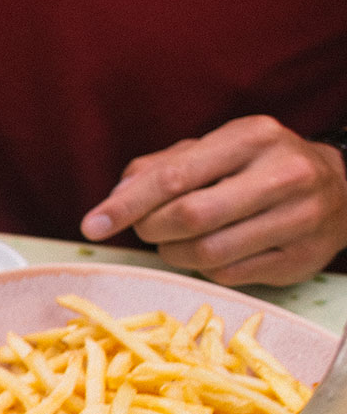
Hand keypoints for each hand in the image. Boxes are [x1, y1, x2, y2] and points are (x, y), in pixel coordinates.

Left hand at [82, 115, 346, 285]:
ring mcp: (300, 219)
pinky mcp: (302, 258)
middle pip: (190, 217)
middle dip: (151, 229)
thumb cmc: (258, 166)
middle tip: (145, 230)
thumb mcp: (213, 149)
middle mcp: (284, 175)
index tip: (92, 226)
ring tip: (174, 241)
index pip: (175, 177)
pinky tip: (209, 252)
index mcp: (253, 138)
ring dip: (173, 254)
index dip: (127, 205)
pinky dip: (204, 269)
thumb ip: (160, 167)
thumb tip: (116, 198)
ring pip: (208, 253)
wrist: (341, 188)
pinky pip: (230, 275)